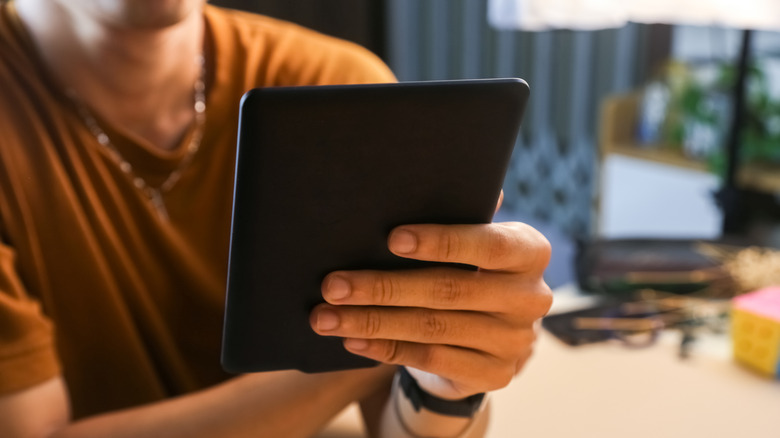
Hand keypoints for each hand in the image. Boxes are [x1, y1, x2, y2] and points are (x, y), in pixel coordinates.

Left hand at [309, 222, 551, 398]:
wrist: (491, 334)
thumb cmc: (471, 269)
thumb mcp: (472, 240)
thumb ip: (460, 213)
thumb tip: (419, 177)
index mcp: (531, 251)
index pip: (489, 245)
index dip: (441, 242)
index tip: (391, 239)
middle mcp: (531, 297)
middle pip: (448, 290)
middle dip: (383, 286)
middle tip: (333, 285)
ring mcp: (515, 341)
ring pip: (432, 328)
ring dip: (372, 321)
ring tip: (326, 316)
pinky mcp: (494, 374)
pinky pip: (431, 359)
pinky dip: (386, 348)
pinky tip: (352, 339)